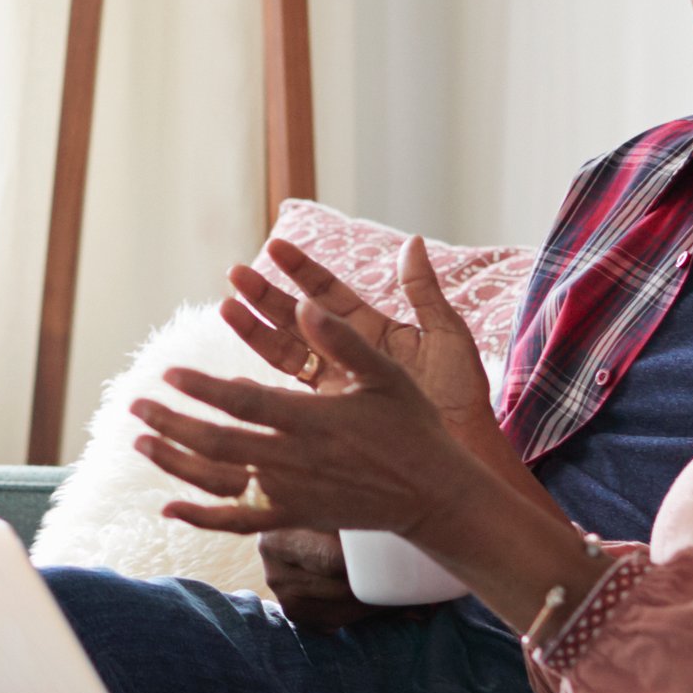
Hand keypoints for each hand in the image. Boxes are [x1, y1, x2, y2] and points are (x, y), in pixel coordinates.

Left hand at [131, 285, 587, 631]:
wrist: (434, 494)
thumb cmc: (412, 428)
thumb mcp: (386, 375)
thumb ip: (342, 340)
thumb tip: (304, 304)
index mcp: (313, 420)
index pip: (243, 401)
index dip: (202, 389)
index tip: (168, 373)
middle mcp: (295, 460)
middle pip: (218, 442)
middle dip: (171, 423)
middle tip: (134, 406)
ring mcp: (292, 494)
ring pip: (220, 481)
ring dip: (175, 462)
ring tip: (139, 442)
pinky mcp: (295, 517)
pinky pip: (239, 522)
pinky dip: (201, 519)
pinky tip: (169, 508)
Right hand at [217, 238, 505, 436]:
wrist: (465, 451)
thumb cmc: (462, 395)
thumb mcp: (446, 336)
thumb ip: (423, 292)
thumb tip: (412, 241)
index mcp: (373, 332)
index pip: (330, 293)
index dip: (303, 270)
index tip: (276, 246)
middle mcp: (348, 355)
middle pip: (298, 319)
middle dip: (266, 295)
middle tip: (235, 273)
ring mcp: (336, 387)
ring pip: (287, 352)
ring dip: (255, 331)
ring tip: (227, 307)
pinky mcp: (329, 417)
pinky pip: (289, 398)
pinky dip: (262, 387)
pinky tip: (235, 375)